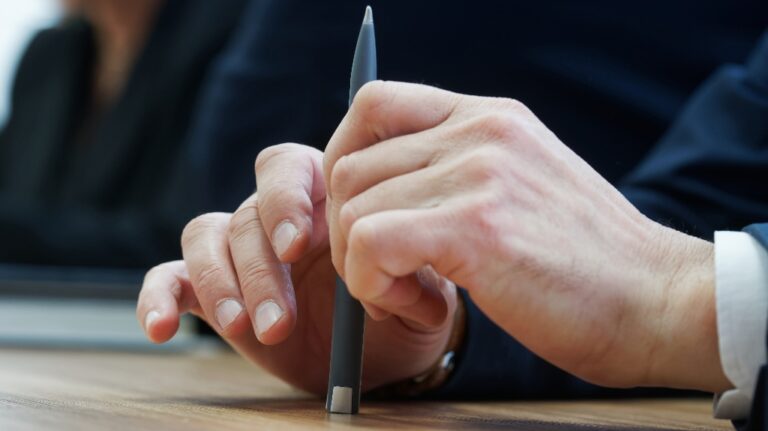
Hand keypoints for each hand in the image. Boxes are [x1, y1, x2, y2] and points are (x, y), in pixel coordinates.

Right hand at [136, 143, 456, 394]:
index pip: (288, 168)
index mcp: (326, 197)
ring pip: (208, 238)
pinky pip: (173, 277)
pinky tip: (161, 327)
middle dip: (260, 268)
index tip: (297, 245)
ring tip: (247, 329)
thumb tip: (398, 276)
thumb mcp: (421, 293)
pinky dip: (158, 297)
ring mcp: (242, 251)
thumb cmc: (402, 308)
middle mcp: (278, 216)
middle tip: (277, 318)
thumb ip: (411, 277)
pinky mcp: (214, 290)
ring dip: (221, 284)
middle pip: (248, 213)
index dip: (285, 198)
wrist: (382, 350)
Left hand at [324, 81, 729, 392]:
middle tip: (388, 274)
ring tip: (411, 294)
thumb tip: (382, 194)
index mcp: (488, 118)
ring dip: (363, 268)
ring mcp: (480, 173)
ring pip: (352, 208)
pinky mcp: (476, 227)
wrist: (658, 300)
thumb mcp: (523, 185)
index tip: (356, 212)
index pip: (374, 102)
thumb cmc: (586, 261)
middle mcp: (481, 132)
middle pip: (350, 165)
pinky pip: (370, 243)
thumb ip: (459, 173)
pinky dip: (372, 285)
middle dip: (348, 231)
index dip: (344, 157)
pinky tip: (420, 305)